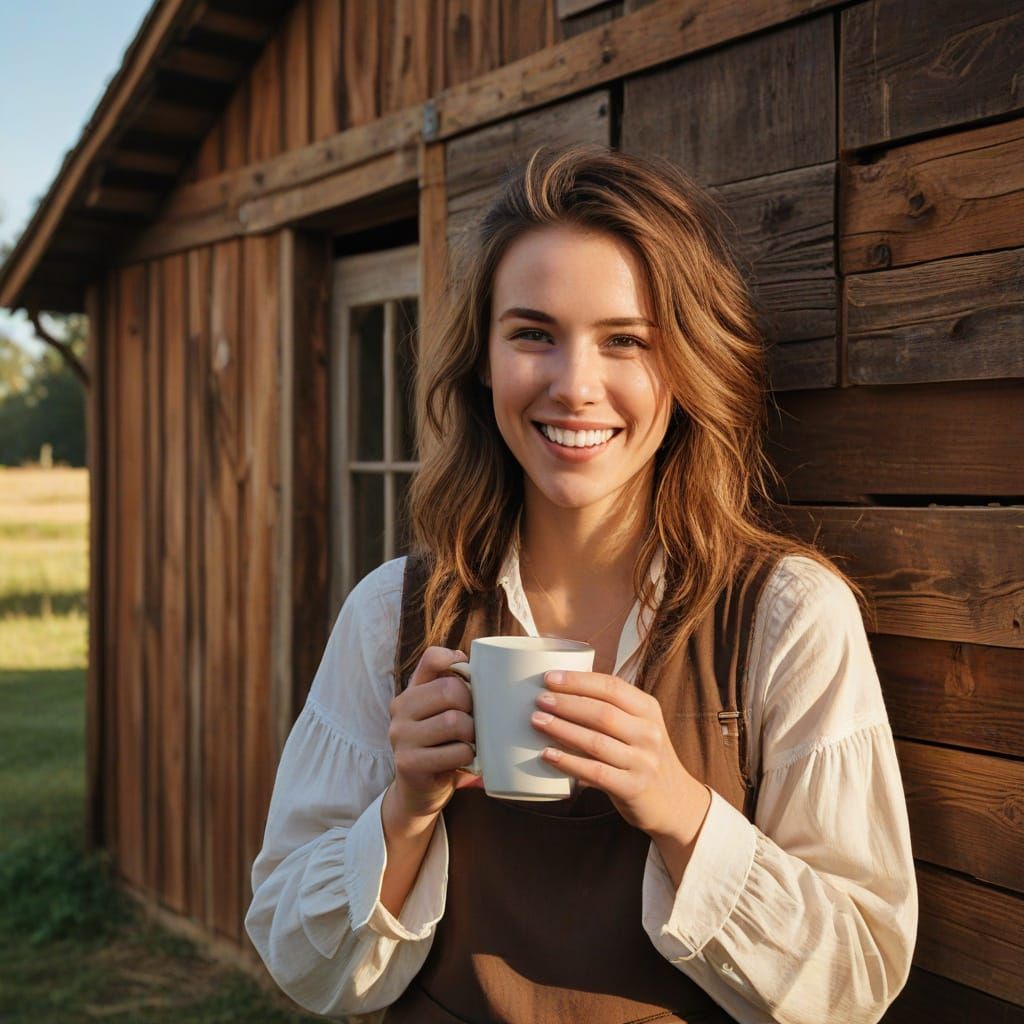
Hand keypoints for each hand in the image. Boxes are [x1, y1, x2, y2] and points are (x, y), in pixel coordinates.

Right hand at [387, 646, 483, 822]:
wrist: (420, 792)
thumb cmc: (442, 746)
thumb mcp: (444, 715)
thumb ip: (456, 690)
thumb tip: (483, 667)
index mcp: (411, 691)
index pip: (432, 658)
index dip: (455, 660)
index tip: (469, 678)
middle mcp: (400, 708)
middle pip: (450, 689)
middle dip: (473, 706)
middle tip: (475, 722)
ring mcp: (401, 736)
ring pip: (454, 721)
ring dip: (473, 734)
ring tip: (470, 742)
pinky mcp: (408, 762)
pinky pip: (456, 751)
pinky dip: (469, 756)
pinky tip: (464, 760)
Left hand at [530, 670, 710, 846]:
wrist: (676, 803)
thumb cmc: (644, 757)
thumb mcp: (639, 727)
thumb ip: (611, 710)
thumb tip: (560, 691)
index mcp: (648, 709)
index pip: (612, 687)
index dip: (579, 681)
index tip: (549, 677)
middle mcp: (649, 733)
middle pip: (602, 712)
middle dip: (566, 703)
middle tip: (539, 700)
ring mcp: (643, 761)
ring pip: (595, 741)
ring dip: (562, 729)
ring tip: (537, 721)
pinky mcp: (633, 787)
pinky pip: (595, 771)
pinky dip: (568, 761)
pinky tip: (548, 754)